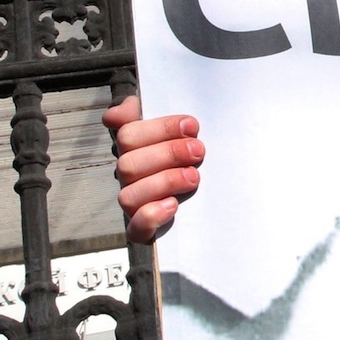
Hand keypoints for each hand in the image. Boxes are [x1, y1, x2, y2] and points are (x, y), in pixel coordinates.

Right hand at [103, 95, 204, 242]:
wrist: (215, 205)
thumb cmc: (191, 162)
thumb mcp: (180, 135)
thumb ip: (154, 115)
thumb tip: (125, 108)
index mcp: (134, 150)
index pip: (128, 133)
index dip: (159, 128)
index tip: (191, 126)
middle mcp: (130, 177)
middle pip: (129, 163)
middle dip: (167, 154)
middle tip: (199, 151)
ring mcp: (134, 204)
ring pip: (128, 195)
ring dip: (164, 182)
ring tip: (193, 177)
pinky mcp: (143, 231)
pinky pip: (135, 228)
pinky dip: (151, 216)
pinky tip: (173, 205)